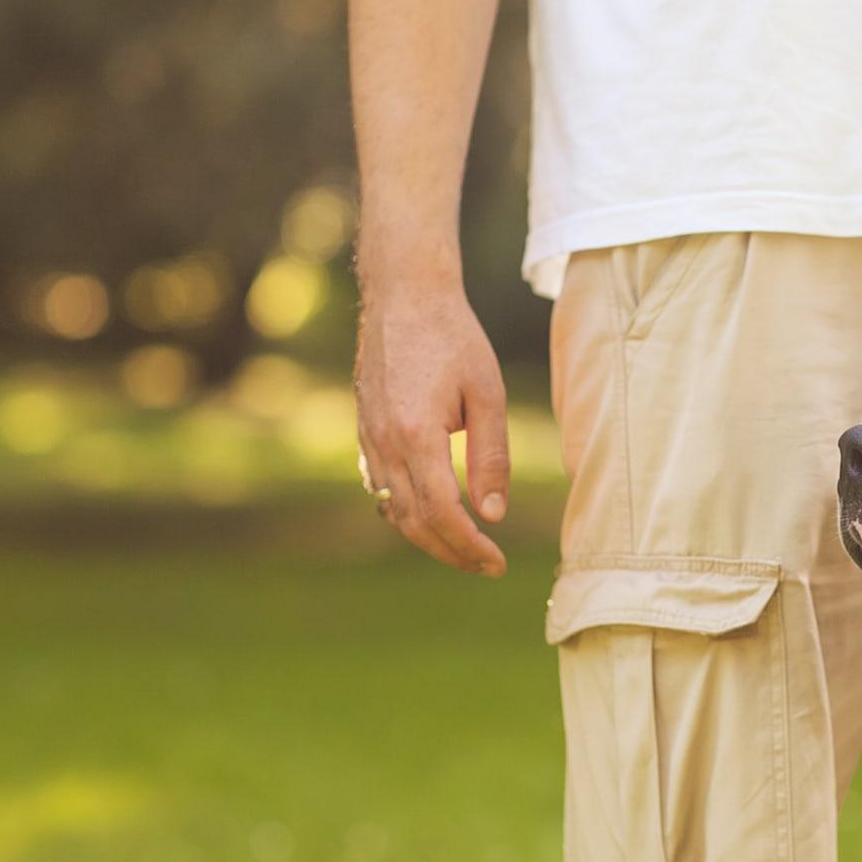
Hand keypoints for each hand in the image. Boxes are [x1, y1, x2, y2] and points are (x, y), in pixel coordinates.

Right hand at [354, 285, 510, 574]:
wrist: (404, 296)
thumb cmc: (454, 339)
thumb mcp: (488, 395)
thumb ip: (491, 457)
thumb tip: (493, 514)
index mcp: (416, 436)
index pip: (442, 513)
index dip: (470, 546)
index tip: (496, 563)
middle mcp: (384, 443)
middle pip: (414, 523)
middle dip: (451, 552)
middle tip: (486, 566)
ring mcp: (368, 439)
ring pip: (393, 510)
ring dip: (428, 537)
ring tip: (466, 547)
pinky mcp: (364, 431)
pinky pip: (381, 488)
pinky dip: (406, 512)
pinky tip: (433, 516)